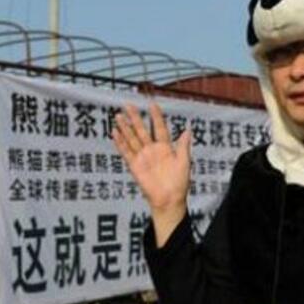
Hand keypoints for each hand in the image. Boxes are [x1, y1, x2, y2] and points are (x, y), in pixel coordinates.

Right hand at [112, 102, 190, 244]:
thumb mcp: (184, 162)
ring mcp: (142, 157)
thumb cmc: (179, 183)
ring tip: (118, 116)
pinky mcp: (134, 166)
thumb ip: (184, 146)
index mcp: (166, 147)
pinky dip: (120, 143)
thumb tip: (188, 130)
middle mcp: (152, 150)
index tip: (152, 104)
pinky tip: (115, 133)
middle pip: (142, 130)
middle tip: (128, 105)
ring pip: (132, 139)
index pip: (159, 127)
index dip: (156, 116)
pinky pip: (126, 152)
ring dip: (125, 128)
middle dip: (135, 118)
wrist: (168, 199)